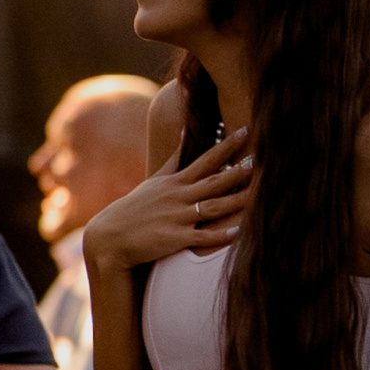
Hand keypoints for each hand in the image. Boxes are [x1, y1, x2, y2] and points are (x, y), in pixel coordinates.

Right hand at [82, 125, 251, 272]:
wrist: (109, 237)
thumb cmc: (134, 208)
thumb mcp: (153, 181)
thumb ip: (174, 160)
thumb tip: (185, 133)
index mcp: (175, 183)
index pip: (205, 160)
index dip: (227, 146)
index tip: (246, 131)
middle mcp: (178, 197)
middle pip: (214, 182)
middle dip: (238, 171)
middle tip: (260, 159)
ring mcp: (177, 217)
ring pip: (213, 207)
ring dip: (236, 200)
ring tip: (259, 194)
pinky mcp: (174, 238)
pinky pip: (201, 236)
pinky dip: (219, 235)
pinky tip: (239, 232)